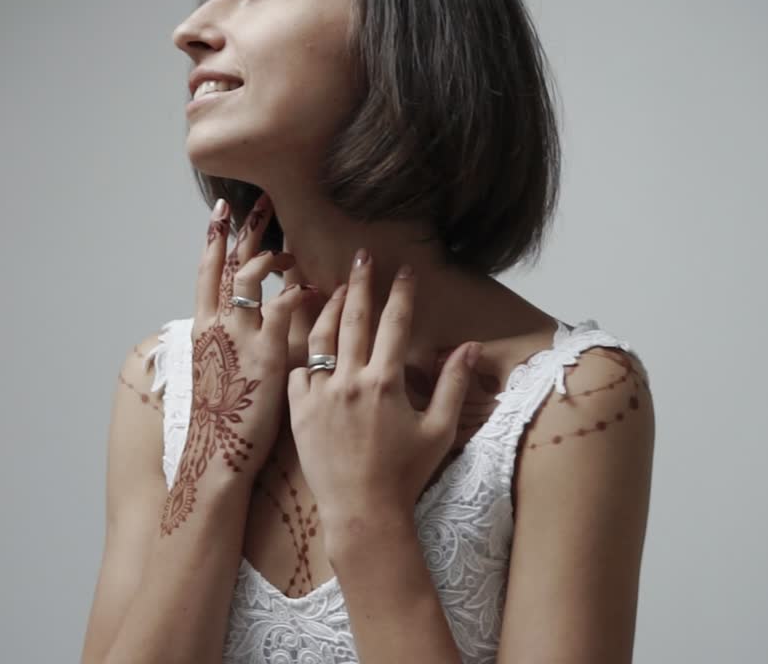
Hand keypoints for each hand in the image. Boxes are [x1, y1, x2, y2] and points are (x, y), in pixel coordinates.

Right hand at [161, 194, 317, 534]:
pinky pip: (283, 306)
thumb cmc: (223, 421)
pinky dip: (298, 292)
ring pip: (253, 275)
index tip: (224, 213)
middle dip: (245, 230)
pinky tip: (315, 287)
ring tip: (294, 252)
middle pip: (229, 261)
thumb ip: (233, 345)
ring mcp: (239, 335)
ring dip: (276, 257)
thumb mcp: (218, 375)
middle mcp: (216, 323)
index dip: (215, 239)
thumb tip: (250, 329)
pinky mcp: (264, 350)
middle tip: (262, 203)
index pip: (206, 271)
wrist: (218, 454)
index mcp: (203, 328)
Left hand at [286, 250, 482, 534]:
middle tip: (362, 256)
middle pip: (354, 319)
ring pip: (320, 337)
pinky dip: (304, 353)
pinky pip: (298, 370)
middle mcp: (350, 381)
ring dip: (328, 307)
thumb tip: (469, 348)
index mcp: (386, 382)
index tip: (404, 269)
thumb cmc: (405, 475)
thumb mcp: (438, 430)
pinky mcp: (298, 410)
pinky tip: (307, 339)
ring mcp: (320, 394)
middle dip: (361, 282)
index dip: (401, 293)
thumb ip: (452, 385)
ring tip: (335, 286)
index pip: (395, 324)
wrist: (361, 512)